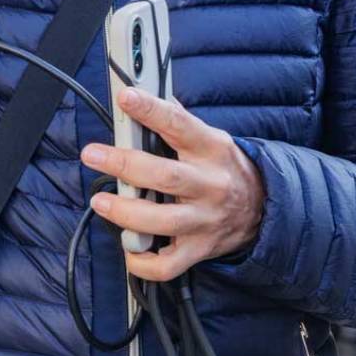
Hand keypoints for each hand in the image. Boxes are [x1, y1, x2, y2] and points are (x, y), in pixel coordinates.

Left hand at [81, 88, 265, 281]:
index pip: (179, 125)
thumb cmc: (222, 166)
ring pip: (164, 221)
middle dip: (124, 165)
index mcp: (211, 149)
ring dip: (126, 213)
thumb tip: (142, 90)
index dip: (152, 110)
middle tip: (92, 154)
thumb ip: (175, 119)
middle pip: (166, 176)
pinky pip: (169, 264)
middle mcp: (210, 184)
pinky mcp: (200, 248)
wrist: (264, 208)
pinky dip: (144, 262)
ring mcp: (206, 219)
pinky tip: (127, 248)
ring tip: (100, 201)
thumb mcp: (209, 137)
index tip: (126, 97)